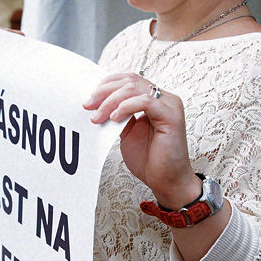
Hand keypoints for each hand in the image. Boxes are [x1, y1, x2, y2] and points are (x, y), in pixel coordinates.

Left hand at [82, 73, 198, 208]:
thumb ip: (116, 116)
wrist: (165, 180)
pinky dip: (126, 107)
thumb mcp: (126, 132)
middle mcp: (163, 98)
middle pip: (129, 81)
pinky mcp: (171, 115)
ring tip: (98, 116)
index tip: (89, 100)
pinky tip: (115, 118)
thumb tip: (95, 105)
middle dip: (104, 92)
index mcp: (153, 99)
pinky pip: (146, 101)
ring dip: (111, 101)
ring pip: (135, 88)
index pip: (128, 79)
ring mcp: (169, 104)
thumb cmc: (149, 159)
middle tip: (88, 106)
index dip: (106, 85)